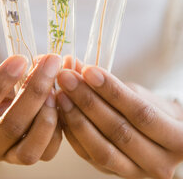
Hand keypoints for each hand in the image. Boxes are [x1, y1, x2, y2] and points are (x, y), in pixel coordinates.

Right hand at [0, 54, 61, 165]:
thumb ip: (14, 75)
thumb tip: (43, 62)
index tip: (20, 59)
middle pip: (10, 126)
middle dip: (35, 91)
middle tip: (51, 63)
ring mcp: (6, 158)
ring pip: (29, 149)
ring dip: (48, 113)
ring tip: (56, 88)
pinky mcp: (28, 159)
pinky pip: (48, 151)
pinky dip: (59, 126)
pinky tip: (61, 101)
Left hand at [57, 62, 182, 177]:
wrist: (158, 137)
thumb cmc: (152, 109)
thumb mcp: (138, 93)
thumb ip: (111, 83)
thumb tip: (76, 64)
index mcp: (177, 140)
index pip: (141, 113)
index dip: (112, 91)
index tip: (89, 71)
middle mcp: (159, 163)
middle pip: (119, 131)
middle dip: (89, 101)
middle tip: (67, 78)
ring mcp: (135, 173)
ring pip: (102, 149)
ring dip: (77, 118)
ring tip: (61, 94)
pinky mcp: (114, 175)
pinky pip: (89, 156)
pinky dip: (73, 134)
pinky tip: (61, 113)